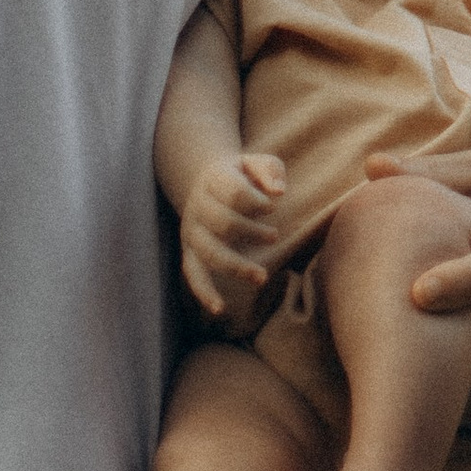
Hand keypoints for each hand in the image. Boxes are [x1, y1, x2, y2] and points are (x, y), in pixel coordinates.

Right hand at [179, 150, 286, 323]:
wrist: (208, 181)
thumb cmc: (243, 175)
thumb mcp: (257, 162)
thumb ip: (270, 171)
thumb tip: (279, 191)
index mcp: (214, 179)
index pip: (233, 192)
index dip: (256, 201)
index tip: (273, 206)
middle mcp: (198, 206)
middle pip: (222, 223)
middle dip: (250, 232)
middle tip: (274, 236)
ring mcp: (191, 231)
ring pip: (208, 252)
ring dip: (235, 266)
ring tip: (262, 277)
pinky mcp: (190, 251)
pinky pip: (192, 274)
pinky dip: (203, 292)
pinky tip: (219, 308)